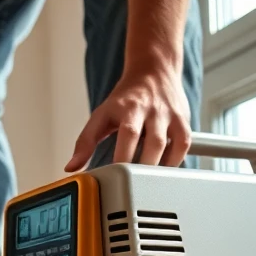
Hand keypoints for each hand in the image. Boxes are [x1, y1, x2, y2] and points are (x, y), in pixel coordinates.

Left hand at [65, 65, 191, 171]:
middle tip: (133, 184)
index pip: (128, 134)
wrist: (153, 71)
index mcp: (128, 108)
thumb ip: (86, 141)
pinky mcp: (183, 120)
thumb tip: (71, 167)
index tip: (114, 176)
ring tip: (147, 182)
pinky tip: (163, 169)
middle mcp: (151, 110)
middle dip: (144, 166)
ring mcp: (169, 115)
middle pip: (154, 143)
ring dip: (160, 167)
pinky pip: (183, 145)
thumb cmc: (125, 98)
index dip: (123, 157)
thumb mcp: (101, 115)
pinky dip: (175, 160)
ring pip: (172, 145)